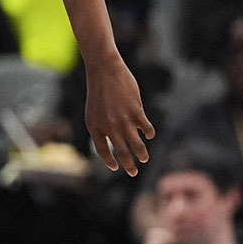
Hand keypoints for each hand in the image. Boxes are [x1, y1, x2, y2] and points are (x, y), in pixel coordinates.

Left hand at [84, 54, 154, 175]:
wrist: (104, 71)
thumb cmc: (99, 91)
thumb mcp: (93, 112)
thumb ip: (101, 127)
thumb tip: (112, 143)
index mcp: (94, 127)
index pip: (102, 151)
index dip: (110, 161)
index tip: (116, 167)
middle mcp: (108, 127)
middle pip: (121, 152)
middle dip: (129, 165)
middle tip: (134, 173)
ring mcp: (123, 121)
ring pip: (136, 145)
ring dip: (142, 154)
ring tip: (145, 159)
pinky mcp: (136, 112)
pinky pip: (146, 129)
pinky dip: (149, 134)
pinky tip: (149, 135)